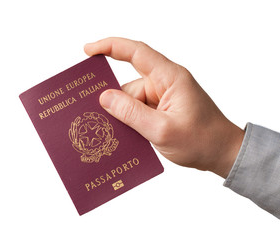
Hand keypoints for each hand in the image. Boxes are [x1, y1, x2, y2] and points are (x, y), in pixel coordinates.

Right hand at [84, 37, 244, 177]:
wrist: (223, 153)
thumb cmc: (202, 140)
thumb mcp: (162, 129)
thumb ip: (131, 113)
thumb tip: (104, 98)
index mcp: (169, 77)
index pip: (136, 52)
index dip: (109, 46)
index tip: (88, 51)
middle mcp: (164, 83)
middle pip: (129, 84)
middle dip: (113, 100)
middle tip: (95, 115)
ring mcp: (163, 97)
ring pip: (131, 101)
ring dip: (123, 116)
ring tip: (119, 135)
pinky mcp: (162, 109)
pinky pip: (138, 110)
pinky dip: (131, 122)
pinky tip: (128, 136)